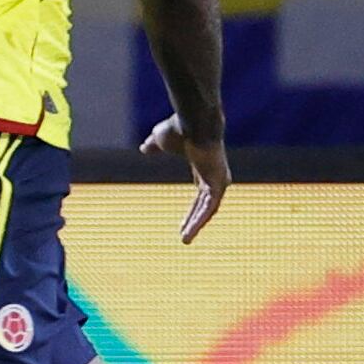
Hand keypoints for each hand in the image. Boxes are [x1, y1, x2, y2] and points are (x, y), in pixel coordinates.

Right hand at [141, 115, 228, 242]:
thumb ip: (155, 145)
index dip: (192, 211)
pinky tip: (190, 231)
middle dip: (194, 222)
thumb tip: (144, 148)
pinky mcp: (218, 183)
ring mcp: (218, 180)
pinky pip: (210, 207)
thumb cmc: (179, 128)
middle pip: (205, 206)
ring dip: (196, 225)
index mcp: (204, 169)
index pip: (200, 196)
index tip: (183, 224)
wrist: (193, 122)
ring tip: (185, 241)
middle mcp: (214, 177)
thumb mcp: (161, 139)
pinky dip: (200, 220)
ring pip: (208, 210)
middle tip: (184, 238)